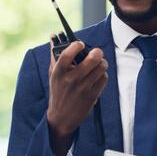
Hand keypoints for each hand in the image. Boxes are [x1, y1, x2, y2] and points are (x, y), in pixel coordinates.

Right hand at [47, 40, 108, 155]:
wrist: (61, 118)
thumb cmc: (58, 92)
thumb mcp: (53, 75)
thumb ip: (54, 56)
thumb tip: (53, 37)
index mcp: (59, 73)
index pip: (67, 55)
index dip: (76, 46)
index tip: (80, 43)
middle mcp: (71, 80)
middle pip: (91, 60)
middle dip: (97, 53)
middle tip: (96, 52)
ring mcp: (83, 89)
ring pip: (100, 68)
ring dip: (102, 63)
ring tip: (99, 63)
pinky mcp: (92, 96)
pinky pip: (103, 79)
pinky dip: (103, 75)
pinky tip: (98, 75)